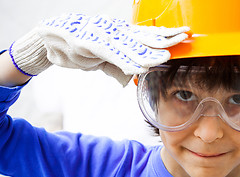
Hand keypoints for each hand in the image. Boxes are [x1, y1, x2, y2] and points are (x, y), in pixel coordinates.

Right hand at [8, 13, 188, 85]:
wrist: (49, 37)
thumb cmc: (78, 46)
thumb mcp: (104, 57)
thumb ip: (119, 65)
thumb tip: (133, 75)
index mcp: (120, 33)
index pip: (147, 34)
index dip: (166, 34)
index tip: (183, 35)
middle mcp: (114, 31)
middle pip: (143, 36)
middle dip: (164, 39)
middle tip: (183, 39)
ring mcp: (101, 35)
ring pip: (129, 45)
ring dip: (147, 53)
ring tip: (164, 56)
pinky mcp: (88, 43)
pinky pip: (109, 53)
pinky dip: (123, 61)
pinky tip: (135, 67)